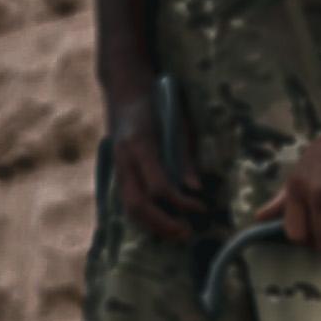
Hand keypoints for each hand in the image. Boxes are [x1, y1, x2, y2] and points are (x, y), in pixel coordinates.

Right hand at [110, 96, 204, 242]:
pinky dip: (145, 218)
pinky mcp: (119, 172)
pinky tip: (163, 224)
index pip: (159, 187)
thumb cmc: (156, 100)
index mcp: (140, 144)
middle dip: (164, 225)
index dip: (181, 204)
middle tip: (188, 234)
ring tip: (178, 234)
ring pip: (129, 208)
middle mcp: (124, 158)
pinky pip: (128, 203)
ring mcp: (118, 166)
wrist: (124, 87)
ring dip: (153, 227)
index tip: (202, 208)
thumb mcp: (178, 122)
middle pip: (139, 205)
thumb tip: (196, 189)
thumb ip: (185, 157)